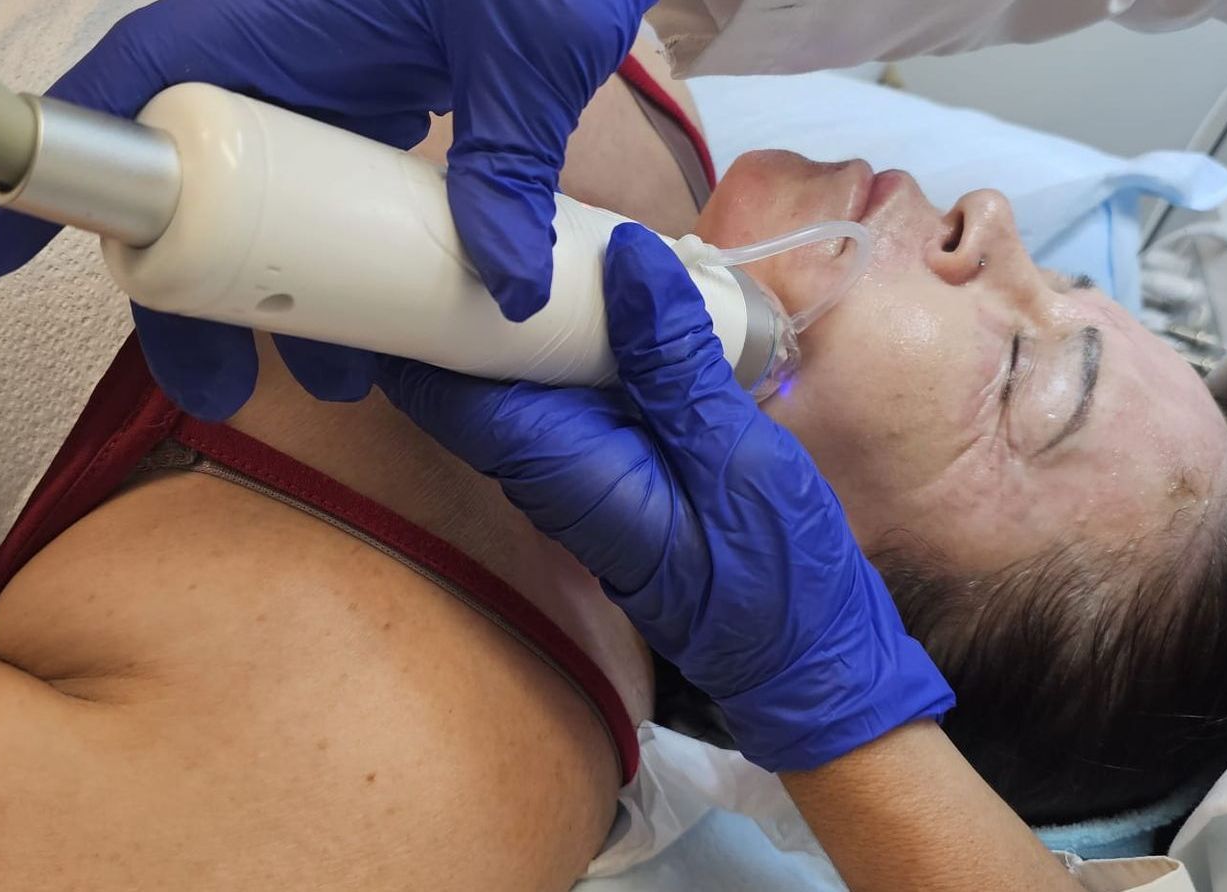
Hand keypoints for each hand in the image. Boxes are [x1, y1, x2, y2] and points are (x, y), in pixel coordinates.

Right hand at [0, 0, 650, 420]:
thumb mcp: (521, 46)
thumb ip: (505, 158)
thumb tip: (506, 284)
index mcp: (265, 25)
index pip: (122, 98)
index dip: (39, 176)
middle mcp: (275, 64)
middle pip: (194, 195)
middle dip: (192, 302)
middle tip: (215, 390)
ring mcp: (324, 93)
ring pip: (263, 215)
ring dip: (280, 306)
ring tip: (337, 384)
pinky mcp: (376, 114)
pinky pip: (326, 204)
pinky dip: (336, 271)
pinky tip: (374, 335)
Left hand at [377, 224, 953, 770]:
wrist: (810, 659)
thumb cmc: (778, 577)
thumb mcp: (740, 461)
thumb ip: (676, 363)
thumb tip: (622, 258)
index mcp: (566, 473)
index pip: (452, 392)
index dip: (420, 318)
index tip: (416, 236)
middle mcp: (554, 471)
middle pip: (476, 373)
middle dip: (470, 296)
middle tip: (491, 201)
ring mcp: (586, 468)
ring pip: (526, 375)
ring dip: (530, 309)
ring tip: (550, 219)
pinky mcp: (620, 462)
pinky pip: (576, 386)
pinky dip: (582, 335)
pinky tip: (616, 285)